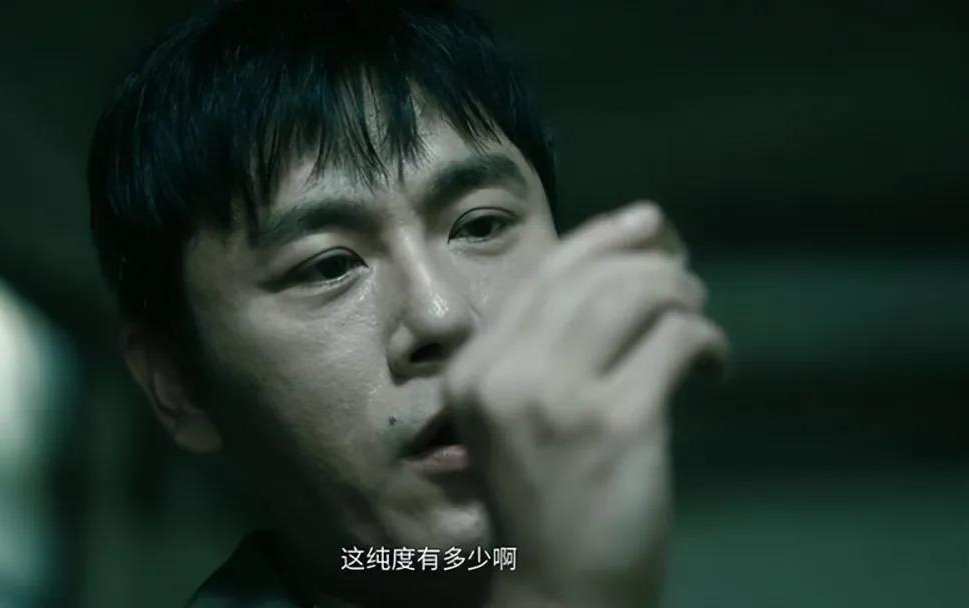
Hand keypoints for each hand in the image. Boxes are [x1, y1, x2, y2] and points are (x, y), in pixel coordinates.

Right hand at [443, 202, 727, 606]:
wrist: (557, 593)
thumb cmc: (540, 504)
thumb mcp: (512, 419)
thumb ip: (542, 352)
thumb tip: (618, 271)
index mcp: (473, 369)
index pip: (545, 274)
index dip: (604, 237)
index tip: (648, 223)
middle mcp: (506, 373)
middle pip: (595, 275)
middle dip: (656, 265)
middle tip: (688, 283)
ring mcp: (560, 398)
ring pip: (638, 294)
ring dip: (685, 295)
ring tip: (698, 320)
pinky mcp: (619, 422)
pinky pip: (678, 340)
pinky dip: (709, 341)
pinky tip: (715, 367)